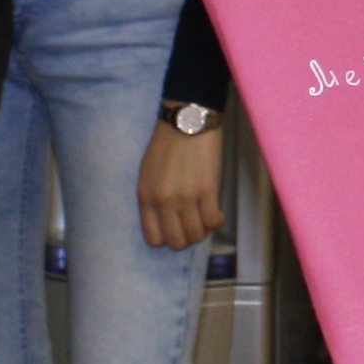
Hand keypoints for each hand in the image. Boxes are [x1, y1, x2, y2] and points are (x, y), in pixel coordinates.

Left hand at [140, 118, 226, 249]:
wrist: (186, 121)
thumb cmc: (166, 144)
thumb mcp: (148, 174)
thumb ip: (153, 198)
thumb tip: (166, 219)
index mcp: (146, 197)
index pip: (154, 238)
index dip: (167, 238)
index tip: (175, 230)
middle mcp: (164, 202)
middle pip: (177, 241)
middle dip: (186, 238)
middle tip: (193, 226)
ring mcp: (186, 197)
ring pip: (197, 235)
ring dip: (203, 230)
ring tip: (205, 218)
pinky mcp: (207, 190)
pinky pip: (213, 221)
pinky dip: (217, 222)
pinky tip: (217, 214)